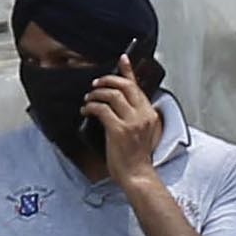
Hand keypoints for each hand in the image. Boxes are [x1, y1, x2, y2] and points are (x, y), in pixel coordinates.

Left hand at [84, 65, 159, 180]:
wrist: (137, 175)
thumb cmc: (137, 157)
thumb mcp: (142, 132)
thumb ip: (135, 116)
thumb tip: (118, 102)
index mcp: (150, 114)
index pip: (138, 87)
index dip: (128, 70)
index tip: (122, 59)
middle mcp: (143, 115)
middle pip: (124, 86)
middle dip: (107, 80)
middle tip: (95, 84)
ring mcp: (132, 122)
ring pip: (111, 95)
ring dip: (96, 94)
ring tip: (88, 99)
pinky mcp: (119, 130)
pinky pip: (101, 109)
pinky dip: (91, 107)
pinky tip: (86, 111)